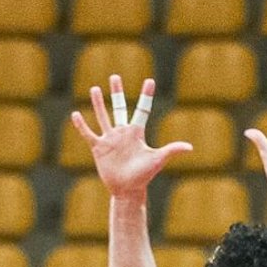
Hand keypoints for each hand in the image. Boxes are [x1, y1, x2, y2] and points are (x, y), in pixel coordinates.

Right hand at [71, 75, 191, 198]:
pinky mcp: (98, 148)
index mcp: (136, 132)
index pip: (142, 109)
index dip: (146, 95)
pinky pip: (89, 134)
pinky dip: (82, 125)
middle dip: (116, 92)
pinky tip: (75, 114)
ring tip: (94, 88)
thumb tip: (190, 148)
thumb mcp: (158, 160)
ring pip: (102, 116)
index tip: (150, 81)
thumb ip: (171, 150)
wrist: (127, 189)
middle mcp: (122, 132)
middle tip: (115, 77)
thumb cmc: (144, 176)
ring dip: (98, 103)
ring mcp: (109, 139)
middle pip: (118, 107)